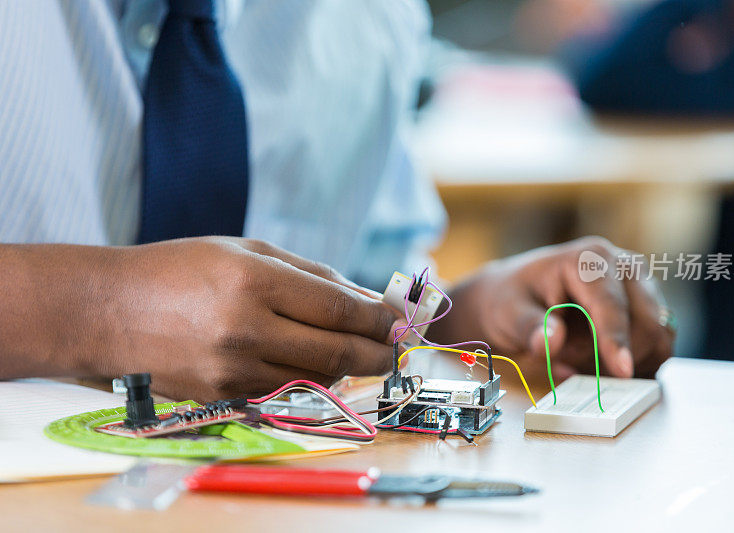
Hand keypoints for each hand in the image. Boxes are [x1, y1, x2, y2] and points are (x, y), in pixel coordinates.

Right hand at [0, 237, 402, 400]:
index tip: (396, 320)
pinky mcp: (222, 396)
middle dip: (376, 351)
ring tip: (360, 354)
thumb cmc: (178, 269)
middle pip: (336, 350)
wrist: (107, 311)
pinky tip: (318, 364)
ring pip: (316, 377)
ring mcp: (233, 369)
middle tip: (394, 348)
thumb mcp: (245, 251)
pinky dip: (310, 379)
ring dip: (347, 367)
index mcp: (253, 282)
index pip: (337, 309)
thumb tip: (363, 298)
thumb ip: (308, 274)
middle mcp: (246, 330)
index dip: (375, 317)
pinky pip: (285, 392)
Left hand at [427, 237, 673, 381]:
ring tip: (578, 363)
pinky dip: (634, 365)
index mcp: (589, 259)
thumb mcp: (509, 313)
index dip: (617, 339)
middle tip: (570, 367)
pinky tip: (597, 366)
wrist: (519, 297)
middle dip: (613, 358)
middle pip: (645, 324)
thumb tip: (551, 341)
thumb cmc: (513, 300)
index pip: (611, 304)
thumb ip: (529, 328)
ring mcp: (642, 286)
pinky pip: (658, 347)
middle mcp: (624, 266)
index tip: (622, 370)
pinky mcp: (649, 309)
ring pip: (657, 338)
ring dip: (624, 363)